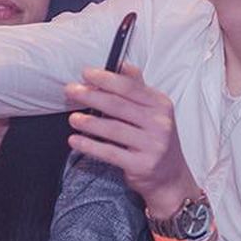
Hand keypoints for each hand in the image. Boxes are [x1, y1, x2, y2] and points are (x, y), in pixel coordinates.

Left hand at [65, 64, 198, 215]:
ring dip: (88, 122)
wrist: (170, 177)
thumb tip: (119, 63)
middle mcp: (159, 123)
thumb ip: (136, 88)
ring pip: (113, 129)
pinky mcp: (141, 165)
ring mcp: (152, 145)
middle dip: (91, 96)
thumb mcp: (153, 110)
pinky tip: (75, 140)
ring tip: (72, 118)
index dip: (106, 78)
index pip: (130, 86)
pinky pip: (110, 153)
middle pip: (118, 105)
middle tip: (71, 91)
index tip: (86, 73)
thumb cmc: (155, 138)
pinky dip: (90, 146)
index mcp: (161, 104)